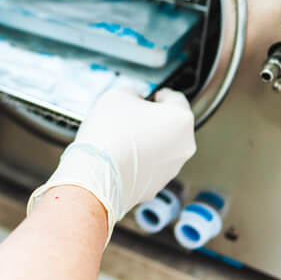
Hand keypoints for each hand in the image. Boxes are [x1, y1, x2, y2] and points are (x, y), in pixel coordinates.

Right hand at [29, 88, 195, 240]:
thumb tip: (135, 100)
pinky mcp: (155, 186)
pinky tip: (120, 156)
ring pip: (162, 148)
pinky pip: (150, 167)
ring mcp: (171, 169)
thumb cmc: (109, 135)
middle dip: (154, 120)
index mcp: (180, 120)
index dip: (161, 94)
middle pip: (171, 126)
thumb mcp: (116, 95)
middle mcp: (183, 147)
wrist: (97, 175)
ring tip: (122, 138)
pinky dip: (139, 161)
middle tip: (133, 117)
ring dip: (147, 142)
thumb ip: (132, 93)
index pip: (176, 99)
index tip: (152, 95)